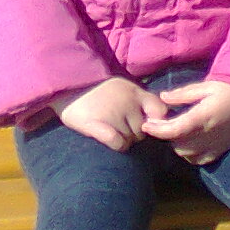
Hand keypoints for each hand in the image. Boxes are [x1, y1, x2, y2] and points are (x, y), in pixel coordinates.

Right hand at [53, 78, 167, 151]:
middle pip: (142, 132)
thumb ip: (143, 101)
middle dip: (133, 133)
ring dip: (122, 140)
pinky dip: (117, 145)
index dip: (156, 122)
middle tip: (117, 126)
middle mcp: (128, 104)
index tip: (146, 125)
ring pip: (130, 141)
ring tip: (107, 127)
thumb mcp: (125, 88)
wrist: (68, 84)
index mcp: (136, 93)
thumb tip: (161, 120)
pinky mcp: (96, 125)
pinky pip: (118, 143)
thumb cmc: (98, 90)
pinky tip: (107, 139)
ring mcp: (113, 115)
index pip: (161, 112)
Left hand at [141, 79, 229, 164]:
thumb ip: (183, 94)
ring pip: (185, 154)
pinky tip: (190, 140)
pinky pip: (198, 160)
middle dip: (167, 134)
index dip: (157, 130)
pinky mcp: (220, 151)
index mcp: (204, 116)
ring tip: (178, 130)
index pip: (175, 130)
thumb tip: (162, 98)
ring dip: (177, 144)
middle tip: (164, 122)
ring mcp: (215, 145)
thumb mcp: (207, 86)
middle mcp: (209, 134)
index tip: (146, 125)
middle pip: (177, 143)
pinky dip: (189, 153)